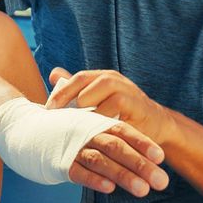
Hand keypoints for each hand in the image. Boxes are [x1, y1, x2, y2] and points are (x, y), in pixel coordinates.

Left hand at [46, 68, 174, 145]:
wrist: (155, 125)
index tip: (46, 109)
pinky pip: (118, 104)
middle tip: (56, 114)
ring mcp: (127, 89)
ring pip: (103, 87)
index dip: (61, 92)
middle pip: (86, 79)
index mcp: (101, 78)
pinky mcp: (138, 103)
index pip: (77, 78)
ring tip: (74, 119)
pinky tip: (94, 129)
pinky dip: (104, 115)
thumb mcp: (98, 104)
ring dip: (87, 102)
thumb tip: (53, 74)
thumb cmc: (122, 115)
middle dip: (69, 96)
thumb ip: (77, 90)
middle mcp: (114, 80)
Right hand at [68, 122, 169, 196]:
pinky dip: (94, 179)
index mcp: (99, 124)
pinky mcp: (60, 164)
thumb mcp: (94, 130)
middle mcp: (88, 134)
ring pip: (101, 161)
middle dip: (141, 165)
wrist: (30, 130)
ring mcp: (74, 148)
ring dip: (123, 175)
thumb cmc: (71, 133)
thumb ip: (118, 141)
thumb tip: (151, 158)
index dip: (143, 143)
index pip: (124, 131)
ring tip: (143, 190)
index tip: (161, 157)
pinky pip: (79, 172)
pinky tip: (109, 188)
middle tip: (162, 181)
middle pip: (117, 148)